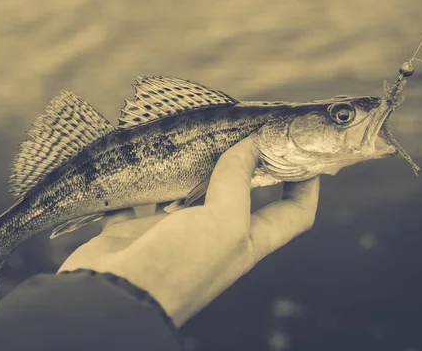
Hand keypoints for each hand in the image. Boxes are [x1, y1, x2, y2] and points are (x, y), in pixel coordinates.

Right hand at [58, 135, 319, 326]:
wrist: (114, 295)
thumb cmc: (178, 266)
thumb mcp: (223, 223)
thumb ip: (238, 181)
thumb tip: (251, 144)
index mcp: (246, 241)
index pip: (294, 213)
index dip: (306, 184)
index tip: (304, 150)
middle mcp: (214, 236)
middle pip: (241, 194)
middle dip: (248, 162)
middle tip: (246, 126)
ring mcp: (175, 231)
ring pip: (191, 191)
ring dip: (194, 166)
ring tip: (198, 131)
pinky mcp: (138, 228)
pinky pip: (144, 197)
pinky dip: (144, 180)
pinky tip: (147, 155)